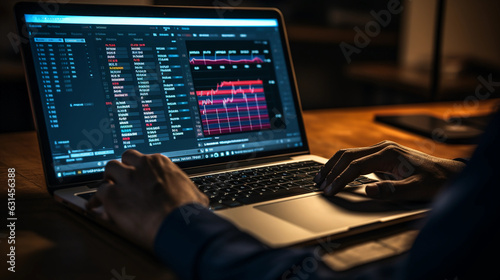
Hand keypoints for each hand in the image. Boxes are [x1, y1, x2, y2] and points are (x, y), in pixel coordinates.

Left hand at [86, 150, 208, 249]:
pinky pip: (99, 192)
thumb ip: (190, 191)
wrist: (177, 224)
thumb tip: (199, 197)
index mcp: (160, 163)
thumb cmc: (188, 211)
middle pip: (123, 159)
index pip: (142, 158)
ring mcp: (126, 179)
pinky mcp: (113, 195)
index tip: (137, 177)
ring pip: (109, 169)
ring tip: (108, 191)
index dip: (138, 169)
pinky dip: (98, 200)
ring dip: (109, 180)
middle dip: (121, 169)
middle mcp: (141, 166)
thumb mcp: (194, 194)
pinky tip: (97, 207)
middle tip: (121, 181)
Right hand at [313, 141, 465, 200]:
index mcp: (388, 153)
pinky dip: (341, 167)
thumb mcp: (417, 189)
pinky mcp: (380, 156)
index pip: (355, 166)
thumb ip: (393, 190)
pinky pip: (355, 159)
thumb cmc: (435, 181)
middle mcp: (382, 148)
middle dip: (330, 170)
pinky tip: (335, 175)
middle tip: (317, 184)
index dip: (340, 179)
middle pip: (346, 155)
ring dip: (333, 166)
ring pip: (348, 154)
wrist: (449, 173)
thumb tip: (368, 190)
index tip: (329, 191)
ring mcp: (380, 151)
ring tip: (319, 179)